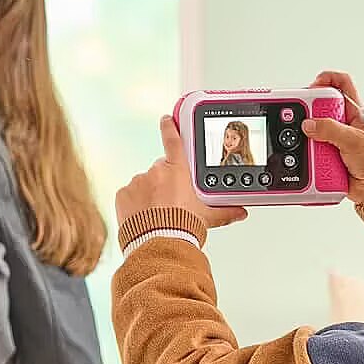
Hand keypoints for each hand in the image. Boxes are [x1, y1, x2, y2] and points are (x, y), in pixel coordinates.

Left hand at [115, 117, 247, 229]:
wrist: (159, 244)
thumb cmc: (182, 228)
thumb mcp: (207, 217)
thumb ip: (224, 212)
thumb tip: (240, 212)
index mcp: (178, 171)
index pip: (173, 141)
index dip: (170, 127)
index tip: (166, 119)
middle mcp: (156, 172)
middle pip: (160, 171)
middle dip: (164, 183)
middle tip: (171, 203)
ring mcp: (137, 182)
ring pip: (144, 184)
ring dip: (149, 195)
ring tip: (157, 215)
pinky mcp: (123, 195)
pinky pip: (129, 196)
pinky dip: (134, 204)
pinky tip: (143, 217)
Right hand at [304, 71, 363, 204]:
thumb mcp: (354, 141)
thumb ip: (331, 130)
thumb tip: (309, 124)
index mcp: (353, 112)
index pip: (341, 83)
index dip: (326, 79)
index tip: (313, 87)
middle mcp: (341, 122)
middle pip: (318, 106)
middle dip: (308, 113)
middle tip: (306, 122)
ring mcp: (332, 138)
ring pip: (310, 129)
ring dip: (308, 138)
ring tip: (312, 146)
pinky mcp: (324, 153)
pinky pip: (309, 149)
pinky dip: (306, 153)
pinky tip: (311, 159)